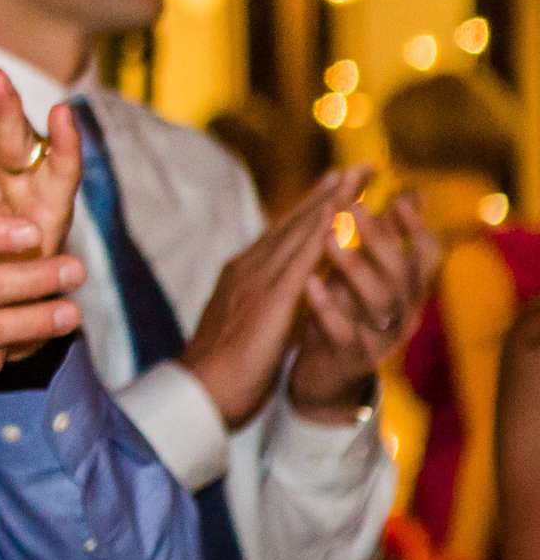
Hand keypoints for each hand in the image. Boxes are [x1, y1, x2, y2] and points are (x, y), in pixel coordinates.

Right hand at [180, 168, 365, 425]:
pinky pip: (300, 257)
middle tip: (358, 168)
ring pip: (298, 232)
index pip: (284, 236)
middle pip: (294, 224)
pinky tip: (337, 212)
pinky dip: (318, 230)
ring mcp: (257, 280)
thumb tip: (283, 298)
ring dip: (328, 201)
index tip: (338, 187)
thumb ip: (262, 305)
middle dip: (327, 194)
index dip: (312, 210)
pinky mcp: (270, 297)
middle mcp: (249, 269)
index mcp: (244, 277)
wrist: (201, 391)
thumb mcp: (246, 327)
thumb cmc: (221, 371)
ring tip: (354, 177)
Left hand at [290, 192, 440, 420]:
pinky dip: (326, 307)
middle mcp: (402, 313)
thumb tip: (412, 194)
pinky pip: (344, 332)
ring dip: (353, 266)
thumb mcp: (363, 275)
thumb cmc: (342, 314)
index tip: (397, 197)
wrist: (322, 378)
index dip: (417, 227)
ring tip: (328, 238)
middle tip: (353, 206)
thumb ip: (383, 239)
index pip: (429, 256)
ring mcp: (380, 338)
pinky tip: (310, 283)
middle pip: (402, 273)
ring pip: (378, 301)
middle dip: (379, 237)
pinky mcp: (351, 359)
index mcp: (407, 290)